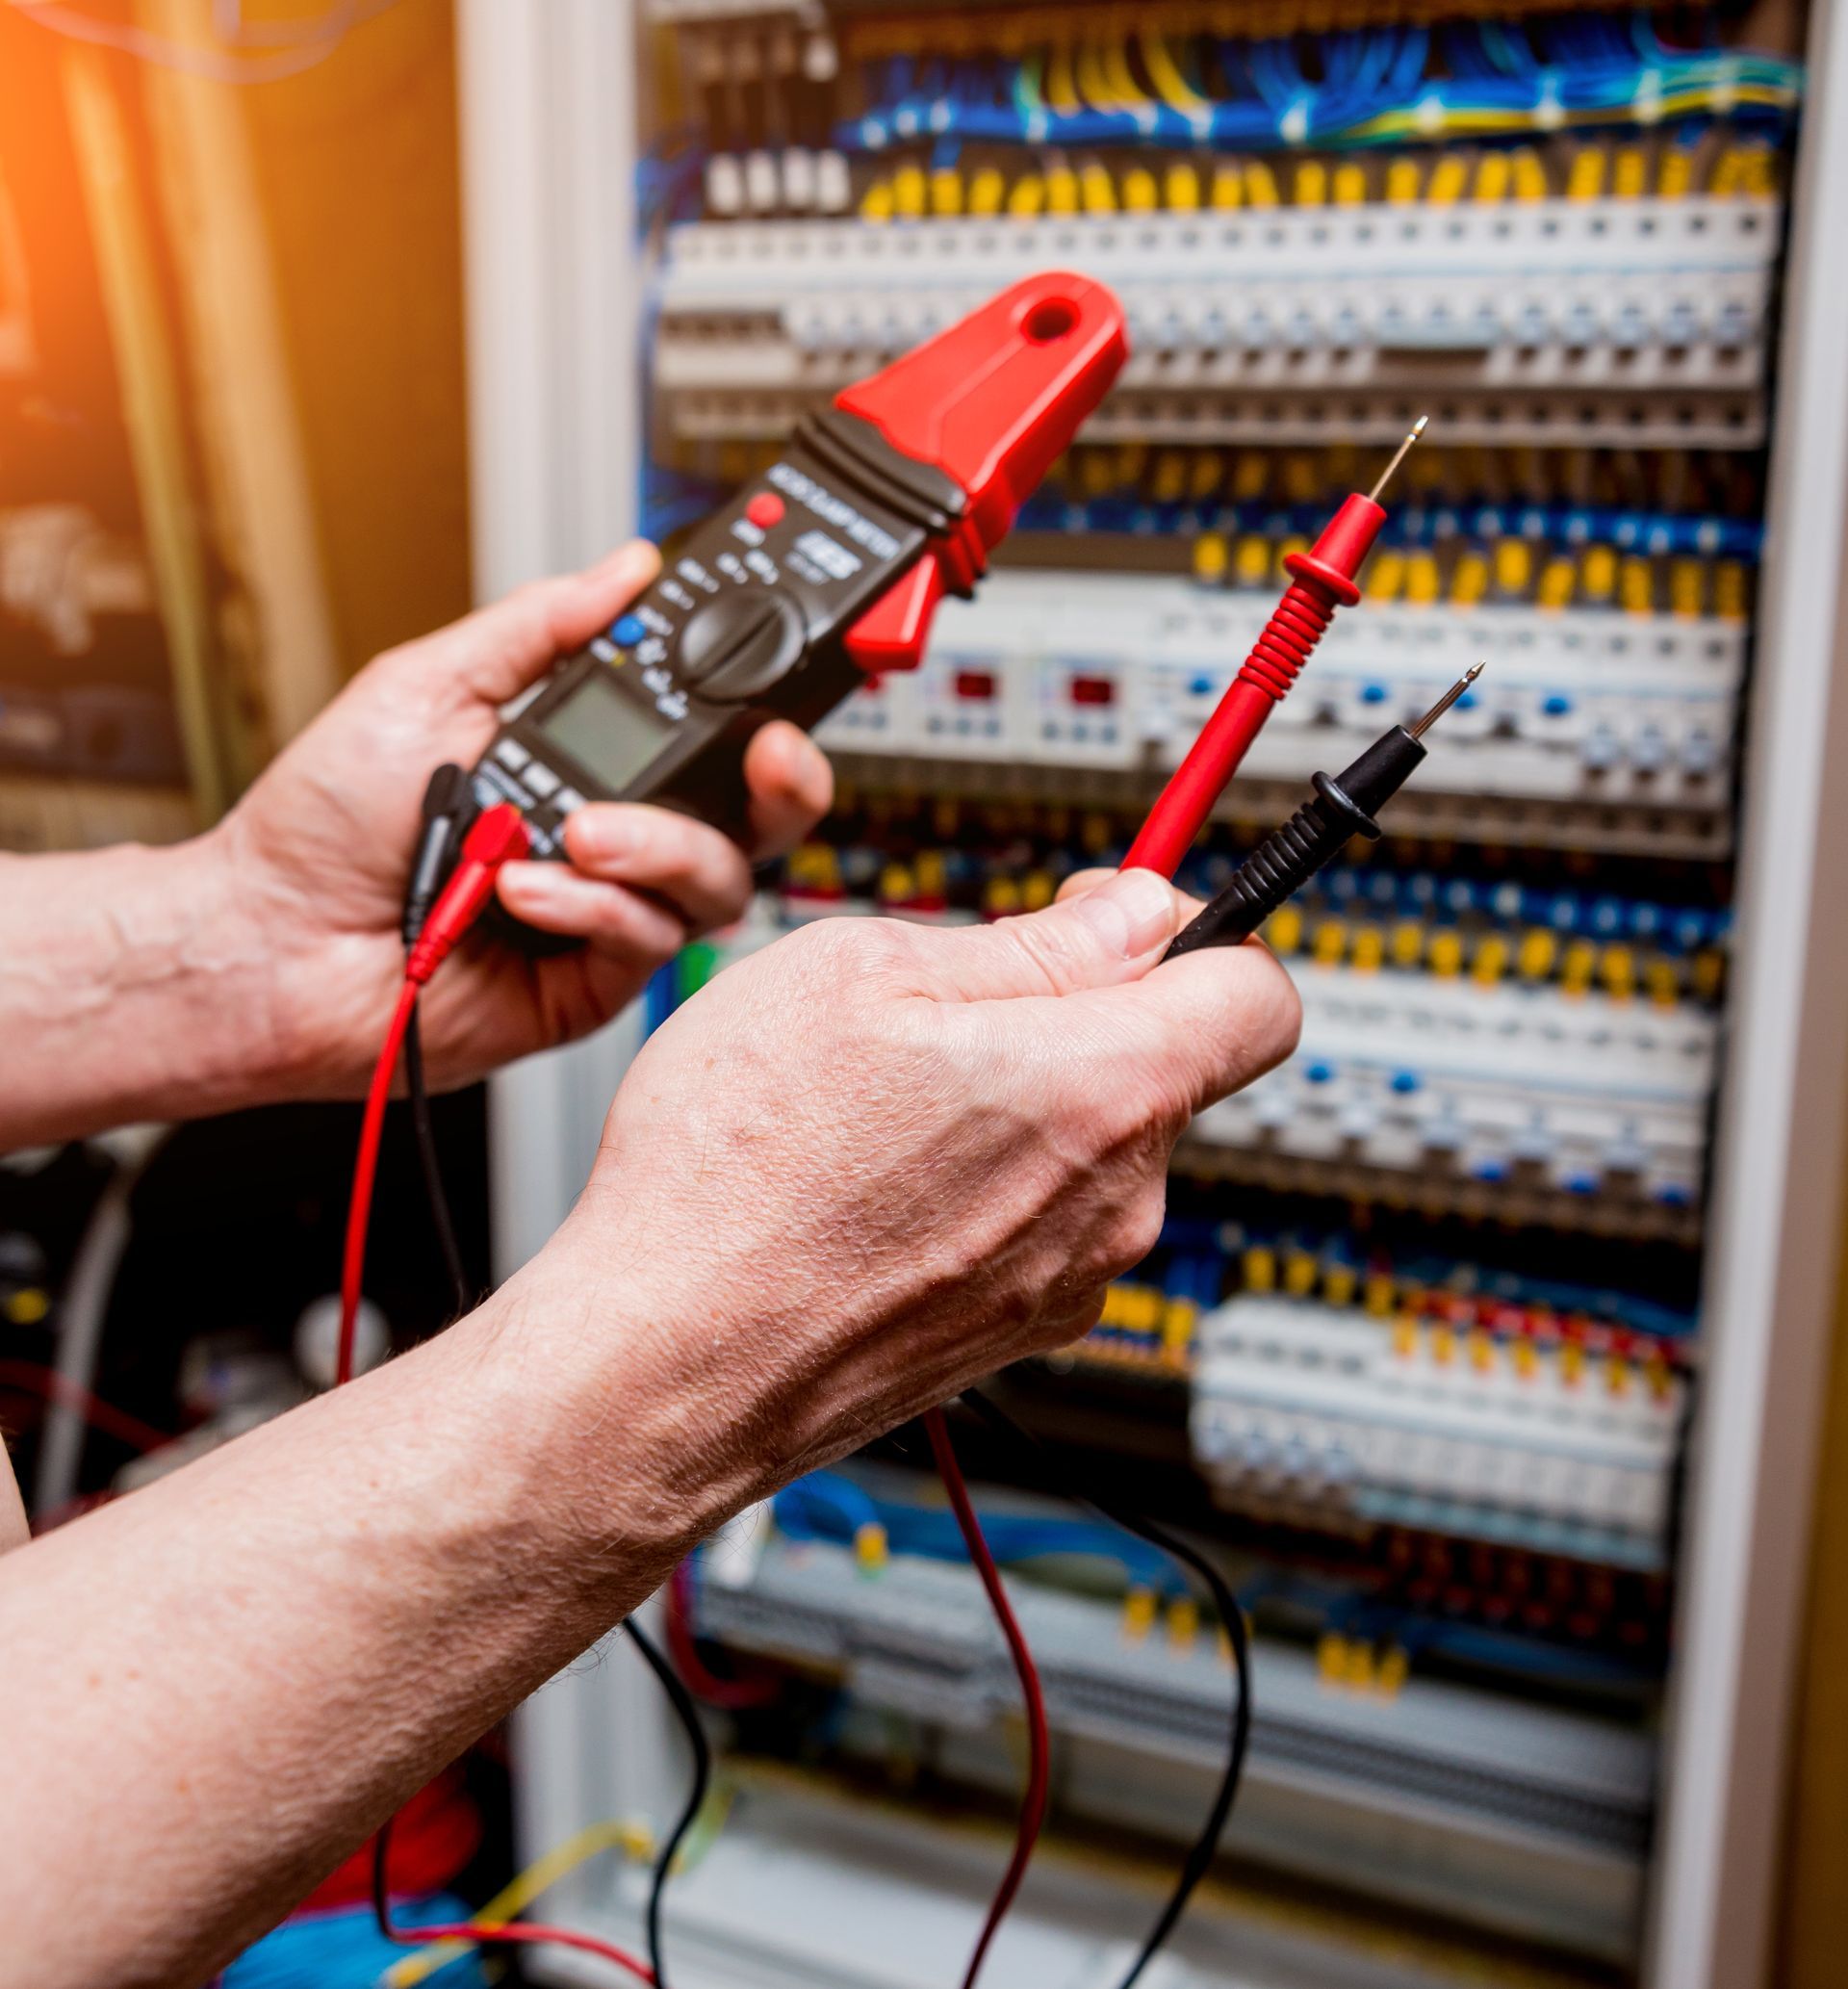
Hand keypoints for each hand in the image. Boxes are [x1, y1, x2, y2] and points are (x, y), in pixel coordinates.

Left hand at [218, 542, 832, 1096]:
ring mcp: (610, 914)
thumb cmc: (327, 824)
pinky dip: (592, 904)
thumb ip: (539, 627)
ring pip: (717, 880)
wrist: (271, 936)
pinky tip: (524, 892)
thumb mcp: (432, 683)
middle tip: (764, 755)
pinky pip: (646, 939)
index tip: (776, 679)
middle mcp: (616, 841)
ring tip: (575, 830)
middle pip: (756, 818)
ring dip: (658, 845)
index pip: (714, 738)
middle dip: (783, 781)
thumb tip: (623, 570)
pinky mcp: (592, 985)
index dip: (765, 711)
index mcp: (592, 767)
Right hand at [525, 868, 1299, 1512]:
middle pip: (1165, 1066)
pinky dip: (984, 1180)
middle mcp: (1115, 1201)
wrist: (660, 1368)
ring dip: (1020, 1098)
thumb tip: (1134, 916)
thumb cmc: (735, 1175)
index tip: (1112, 917)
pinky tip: (874, 1179)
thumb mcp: (862, 974)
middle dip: (1077, 1012)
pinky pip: (1040, 1220)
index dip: (1197, 929)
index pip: (1260, 994)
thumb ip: (1032, 943)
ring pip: (1092, 1143)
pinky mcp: (1015, 1332)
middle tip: (946, 1004)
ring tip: (882, 1102)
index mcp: (1103, 1090)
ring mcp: (1069, 1280)